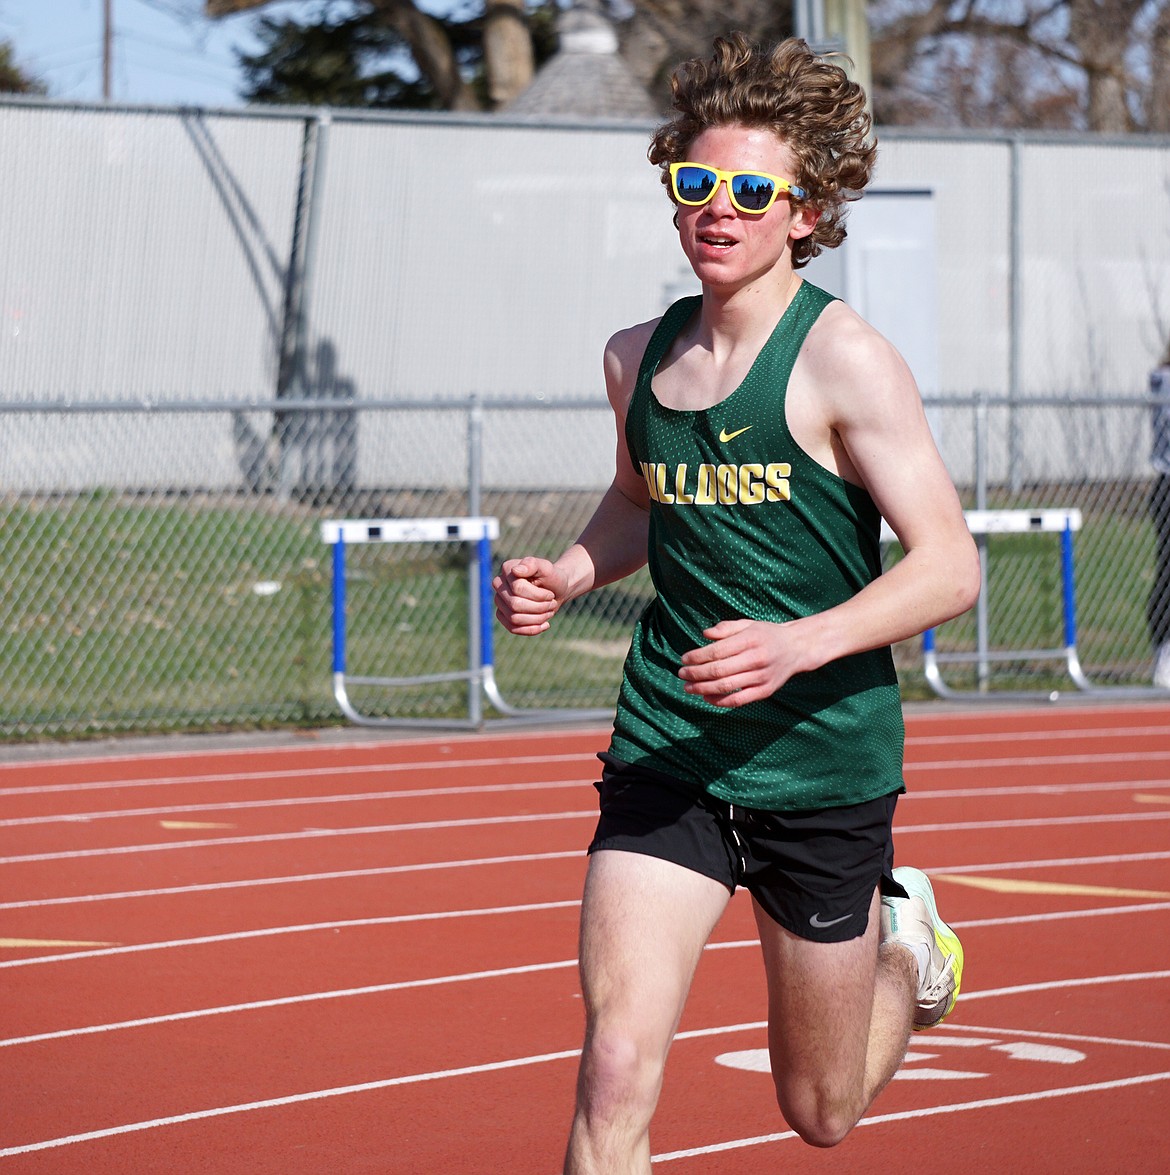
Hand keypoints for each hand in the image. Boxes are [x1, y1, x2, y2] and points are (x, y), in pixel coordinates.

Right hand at [493, 557, 569, 634]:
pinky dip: (531, 629)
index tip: (551, 594)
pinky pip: (513, 628)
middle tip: (552, 603)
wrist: (556, 591)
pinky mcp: (503, 616)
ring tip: (549, 612)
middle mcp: (499, 585)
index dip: (538, 595)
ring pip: (514, 619)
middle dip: (538, 607)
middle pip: (515, 605)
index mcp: (507, 569)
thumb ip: (533, 564)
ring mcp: (499, 601)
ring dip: (537, 618)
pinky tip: (545, 624)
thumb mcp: (547, 569)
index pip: (518, 588)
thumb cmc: (552, 578)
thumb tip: (515, 570)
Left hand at [678, 618, 811, 706]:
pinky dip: (719, 701)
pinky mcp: (765, 691)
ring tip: (688, 687)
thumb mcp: (747, 624)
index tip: (684, 659)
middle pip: (718, 670)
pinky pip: (738, 700)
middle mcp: (756, 659)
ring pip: (726, 687)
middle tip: (681, 674)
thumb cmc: (766, 635)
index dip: (697, 657)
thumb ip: (725, 628)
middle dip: (695, 674)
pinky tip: (706, 697)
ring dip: (702, 689)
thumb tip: (704, 634)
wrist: (796, 648)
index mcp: (750, 640)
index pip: (717, 651)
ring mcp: (761, 677)